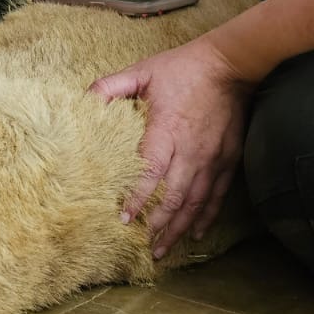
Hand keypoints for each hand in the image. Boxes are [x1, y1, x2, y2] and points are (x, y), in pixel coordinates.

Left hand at [89, 37, 253, 257]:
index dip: (137, 197)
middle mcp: (190, 150)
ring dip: (179, 228)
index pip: (150, 172)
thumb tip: (84, 97)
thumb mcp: (143, 71)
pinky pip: (217, 194)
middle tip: (144, 247)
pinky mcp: (228, 159)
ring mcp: (211, 158)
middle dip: (158, 225)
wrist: (229, 64)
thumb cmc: (182, 68)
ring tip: (165, 249)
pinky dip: (207, 216)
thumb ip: (111, 86)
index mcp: (166, 131)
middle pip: (173, 197)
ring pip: (195, 202)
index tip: (124, 218)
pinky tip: (196, 232)